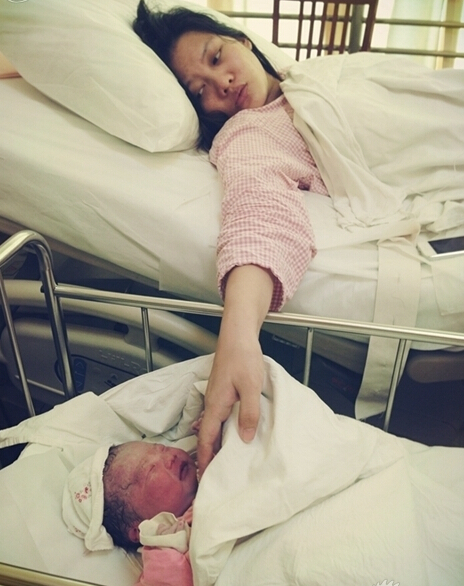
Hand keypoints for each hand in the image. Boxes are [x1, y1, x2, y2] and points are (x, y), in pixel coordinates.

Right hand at [197, 330, 263, 476]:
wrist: (238, 335)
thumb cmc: (243, 357)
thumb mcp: (250, 386)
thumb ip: (249, 413)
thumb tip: (245, 439)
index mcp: (216, 405)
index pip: (206, 439)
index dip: (205, 460)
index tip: (204, 479)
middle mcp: (213, 403)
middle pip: (208, 436)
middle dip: (209, 457)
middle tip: (217, 477)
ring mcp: (218, 397)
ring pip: (214, 427)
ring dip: (217, 444)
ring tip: (226, 461)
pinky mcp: (224, 392)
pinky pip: (221, 417)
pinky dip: (224, 430)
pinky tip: (236, 434)